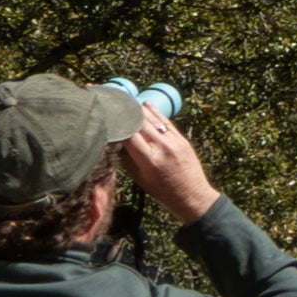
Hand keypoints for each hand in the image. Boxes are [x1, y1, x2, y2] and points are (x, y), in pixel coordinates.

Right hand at [119, 109, 220, 223]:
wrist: (191, 195)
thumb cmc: (161, 191)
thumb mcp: (138, 178)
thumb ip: (126, 158)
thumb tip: (114, 139)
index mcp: (148, 159)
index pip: (128, 134)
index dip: (116, 124)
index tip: (105, 117)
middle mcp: (162, 147)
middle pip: (139, 123)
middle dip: (124, 112)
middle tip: (111, 104)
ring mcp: (174, 142)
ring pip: (153, 119)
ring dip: (138, 109)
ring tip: (125, 100)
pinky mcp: (182, 139)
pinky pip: (166, 122)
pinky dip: (155, 112)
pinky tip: (146, 104)